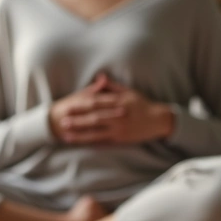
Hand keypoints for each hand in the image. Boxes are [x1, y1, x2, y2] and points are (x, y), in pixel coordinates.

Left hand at [49, 74, 174, 144]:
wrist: (158, 120)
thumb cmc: (142, 104)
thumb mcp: (128, 91)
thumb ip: (111, 86)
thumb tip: (99, 77)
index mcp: (118, 102)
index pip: (96, 103)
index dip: (81, 105)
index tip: (68, 106)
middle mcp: (118, 116)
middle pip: (94, 118)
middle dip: (77, 121)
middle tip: (62, 121)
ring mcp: (119, 129)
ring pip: (96, 132)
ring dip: (80, 134)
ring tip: (66, 136)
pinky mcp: (121, 140)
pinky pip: (104, 142)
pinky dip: (91, 143)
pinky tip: (81, 143)